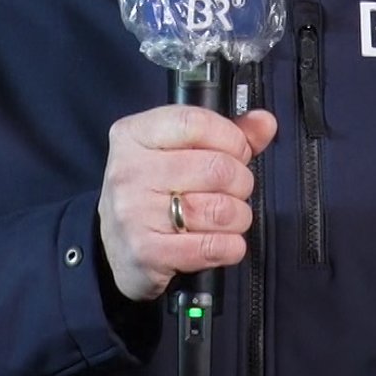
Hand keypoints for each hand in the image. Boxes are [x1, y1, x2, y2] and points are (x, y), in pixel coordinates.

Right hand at [97, 105, 277, 301]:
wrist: (111, 248)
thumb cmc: (151, 192)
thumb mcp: (177, 152)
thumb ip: (224, 134)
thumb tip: (264, 122)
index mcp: (134, 135)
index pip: (194, 123)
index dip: (231, 138)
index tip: (238, 151)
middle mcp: (129, 171)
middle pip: (215, 168)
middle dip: (241, 181)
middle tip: (236, 190)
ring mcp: (134, 213)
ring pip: (218, 210)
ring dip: (239, 216)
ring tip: (231, 217)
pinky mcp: (146, 253)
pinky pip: (210, 247)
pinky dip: (231, 247)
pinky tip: (226, 243)